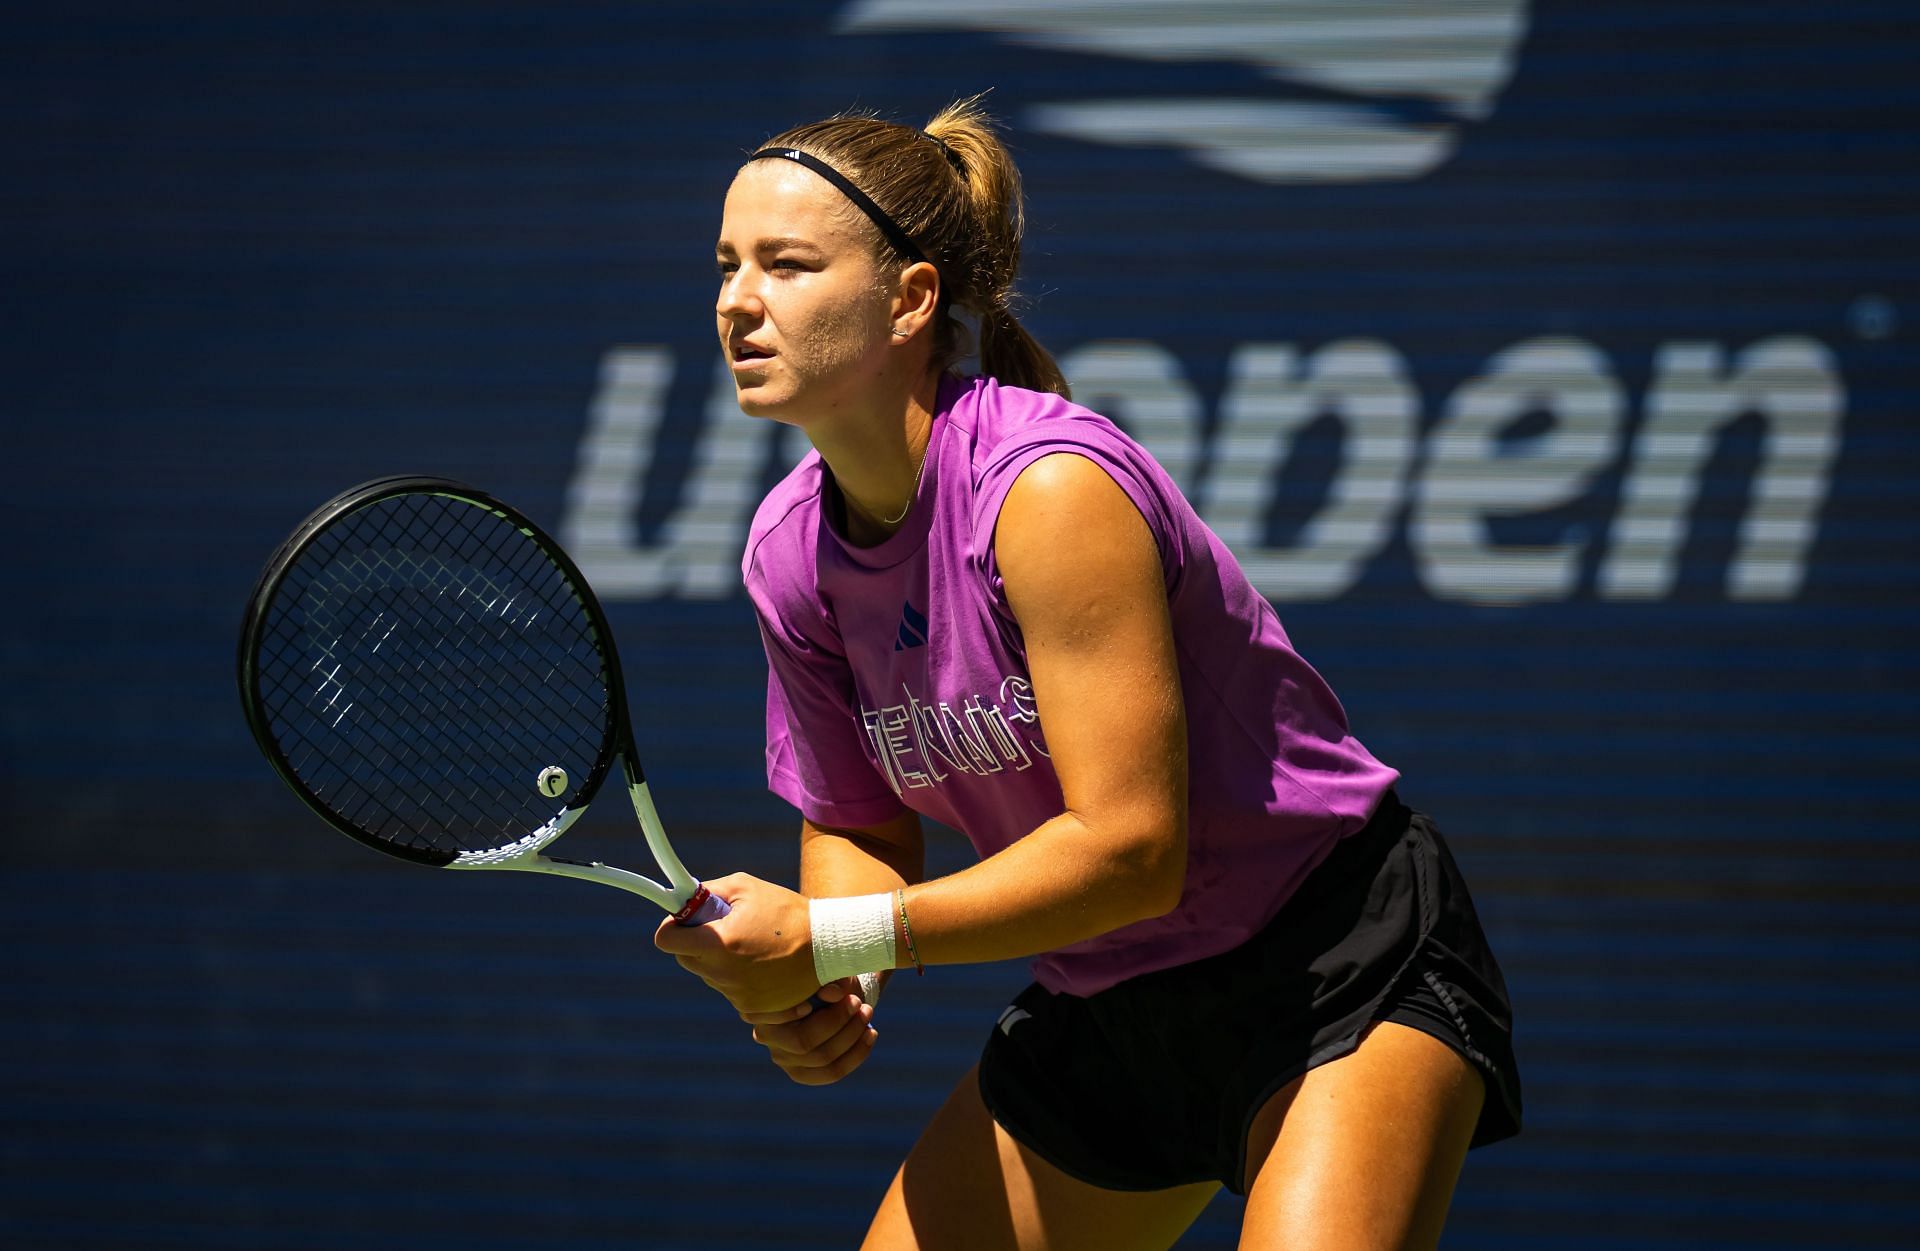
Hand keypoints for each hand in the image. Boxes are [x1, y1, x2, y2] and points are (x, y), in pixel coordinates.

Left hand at [652, 873, 819, 1016]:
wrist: (828, 947)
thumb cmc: (786, 911)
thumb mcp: (745, 887)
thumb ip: (707, 893)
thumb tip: (681, 900)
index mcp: (719, 942)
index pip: (667, 940)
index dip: (673, 927)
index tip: (685, 921)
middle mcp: (723, 974)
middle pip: (686, 959)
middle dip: (697, 942)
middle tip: (724, 927)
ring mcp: (737, 995)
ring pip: (709, 975)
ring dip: (720, 960)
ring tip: (752, 944)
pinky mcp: (751, 1009)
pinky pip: (729, 990)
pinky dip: (739, 977)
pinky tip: (762, 964)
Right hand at [740, 978, 878, 1084]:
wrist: (832, 992)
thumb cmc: (824, 975)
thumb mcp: (827, 969)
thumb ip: (828, 978)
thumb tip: (832, 993)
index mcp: (762, 1005)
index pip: (776, 1014)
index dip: (795, 1011)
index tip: (830, 996)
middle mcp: (765, 1035)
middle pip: (802, 1042)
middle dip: (837, 1022)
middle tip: (858, 1002)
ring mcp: (782, 1058)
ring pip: (821, 1059)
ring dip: (851, 1037)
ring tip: (868, 1013)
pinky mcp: (802, 1072)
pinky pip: (832, 1072)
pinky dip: (856, 1054)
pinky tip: (871, 1034)